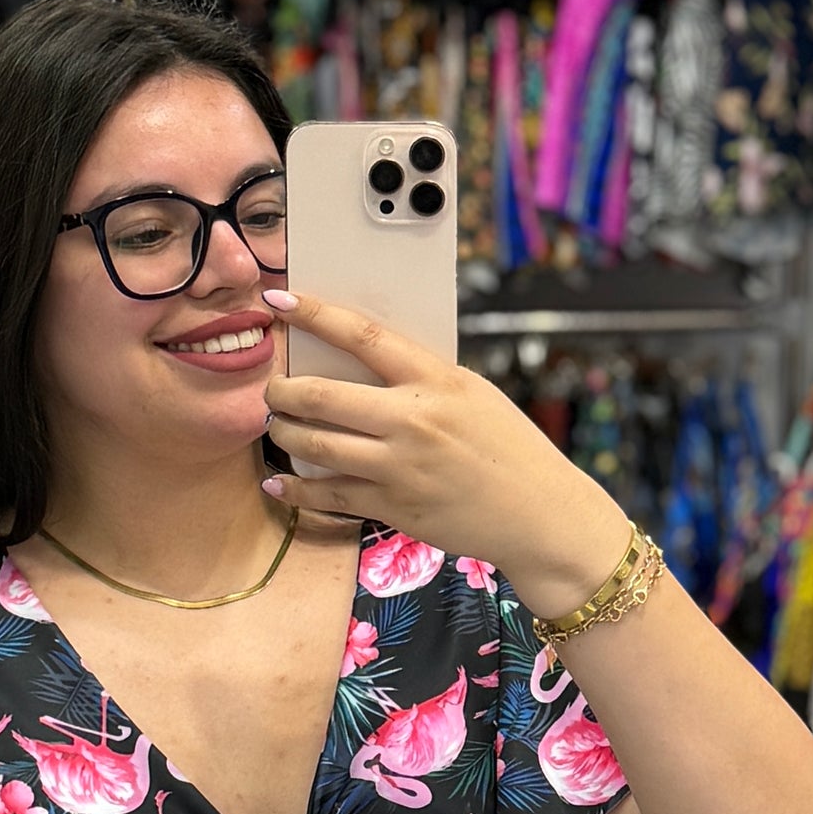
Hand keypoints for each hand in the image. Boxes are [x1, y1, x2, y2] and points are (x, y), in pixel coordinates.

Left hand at [260, 288, 630, 610]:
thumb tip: (360, 365)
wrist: (540, 514)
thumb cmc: (509, 448)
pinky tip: (279, 484)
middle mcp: (412, 421)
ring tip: (279, 427)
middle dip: (281, 390)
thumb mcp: (472, 394)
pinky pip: (328, 496)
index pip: (362, 336)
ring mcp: (399, 467)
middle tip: (272, 388)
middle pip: (321, 395)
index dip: (315, 314)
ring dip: (284, 434)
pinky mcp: (393, 506)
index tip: (281, 299)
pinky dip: (296, 490)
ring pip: (314, 445)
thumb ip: (421, 379)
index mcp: (436, 381)